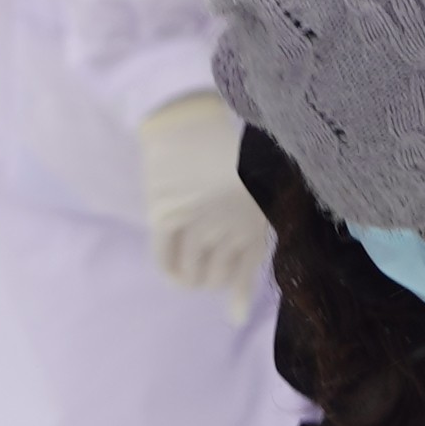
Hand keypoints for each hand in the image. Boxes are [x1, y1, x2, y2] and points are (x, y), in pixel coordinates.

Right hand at [136, 92, 271, 314]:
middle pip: (217, 277)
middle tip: (206, 267)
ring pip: (192, 272)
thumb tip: (242, 300)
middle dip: (212, 278)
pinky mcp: (165, 215)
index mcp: (256, 216)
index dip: (239, 295)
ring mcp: (196, 222)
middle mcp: (229, 225)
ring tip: (189, 268)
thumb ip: (258, 224)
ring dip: (192, 276)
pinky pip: (165, 259)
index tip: (233, 313)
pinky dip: (170, 270)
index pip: (247, 272)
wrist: (188, 112)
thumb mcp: (259, 182)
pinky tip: (173, 270)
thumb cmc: (228, 140)